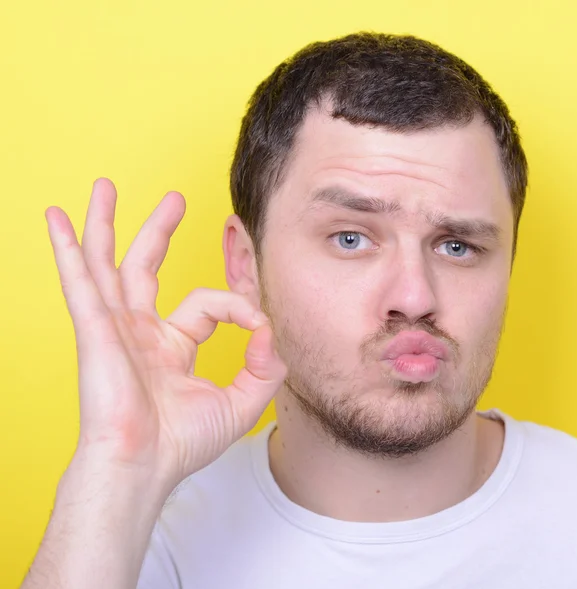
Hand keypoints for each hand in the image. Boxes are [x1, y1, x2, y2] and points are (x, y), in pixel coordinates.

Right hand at [45, 178, 285, 492]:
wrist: (144, 468)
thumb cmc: (182, 443)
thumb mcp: (241, 402)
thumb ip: (265, 366)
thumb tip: (271, 332)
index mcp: (172, 344)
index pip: (211, 303)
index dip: (241, 304)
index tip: (259, 318)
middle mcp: (141, 330)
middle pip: (146, 267)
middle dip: (159, 230)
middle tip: (174, 199)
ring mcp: (116, 327)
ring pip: (108, 263)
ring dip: (105, 224)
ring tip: (106, 186)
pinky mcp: (96, 329)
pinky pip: (80, 282)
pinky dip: (68, 250)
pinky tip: (57, 220)